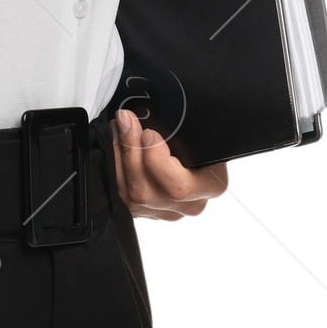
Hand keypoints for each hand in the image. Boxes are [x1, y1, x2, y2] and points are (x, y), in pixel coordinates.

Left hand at [111, 108, 228, 219]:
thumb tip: (148, 116)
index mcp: (211, 186)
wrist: (194, 147)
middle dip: (130, 152)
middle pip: (147, 192)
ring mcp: (166, 211)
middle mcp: (189, 205)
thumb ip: (183, 125)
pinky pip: (123, 195)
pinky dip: (116, 167)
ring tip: (118, 127)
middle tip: (125, 121)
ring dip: (119, 157)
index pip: (179, 187)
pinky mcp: (147, 211)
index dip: (157, 161)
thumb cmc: (200, 135)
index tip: (148, 133)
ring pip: (131, 195)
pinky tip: (115, 144)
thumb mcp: (199, 129)